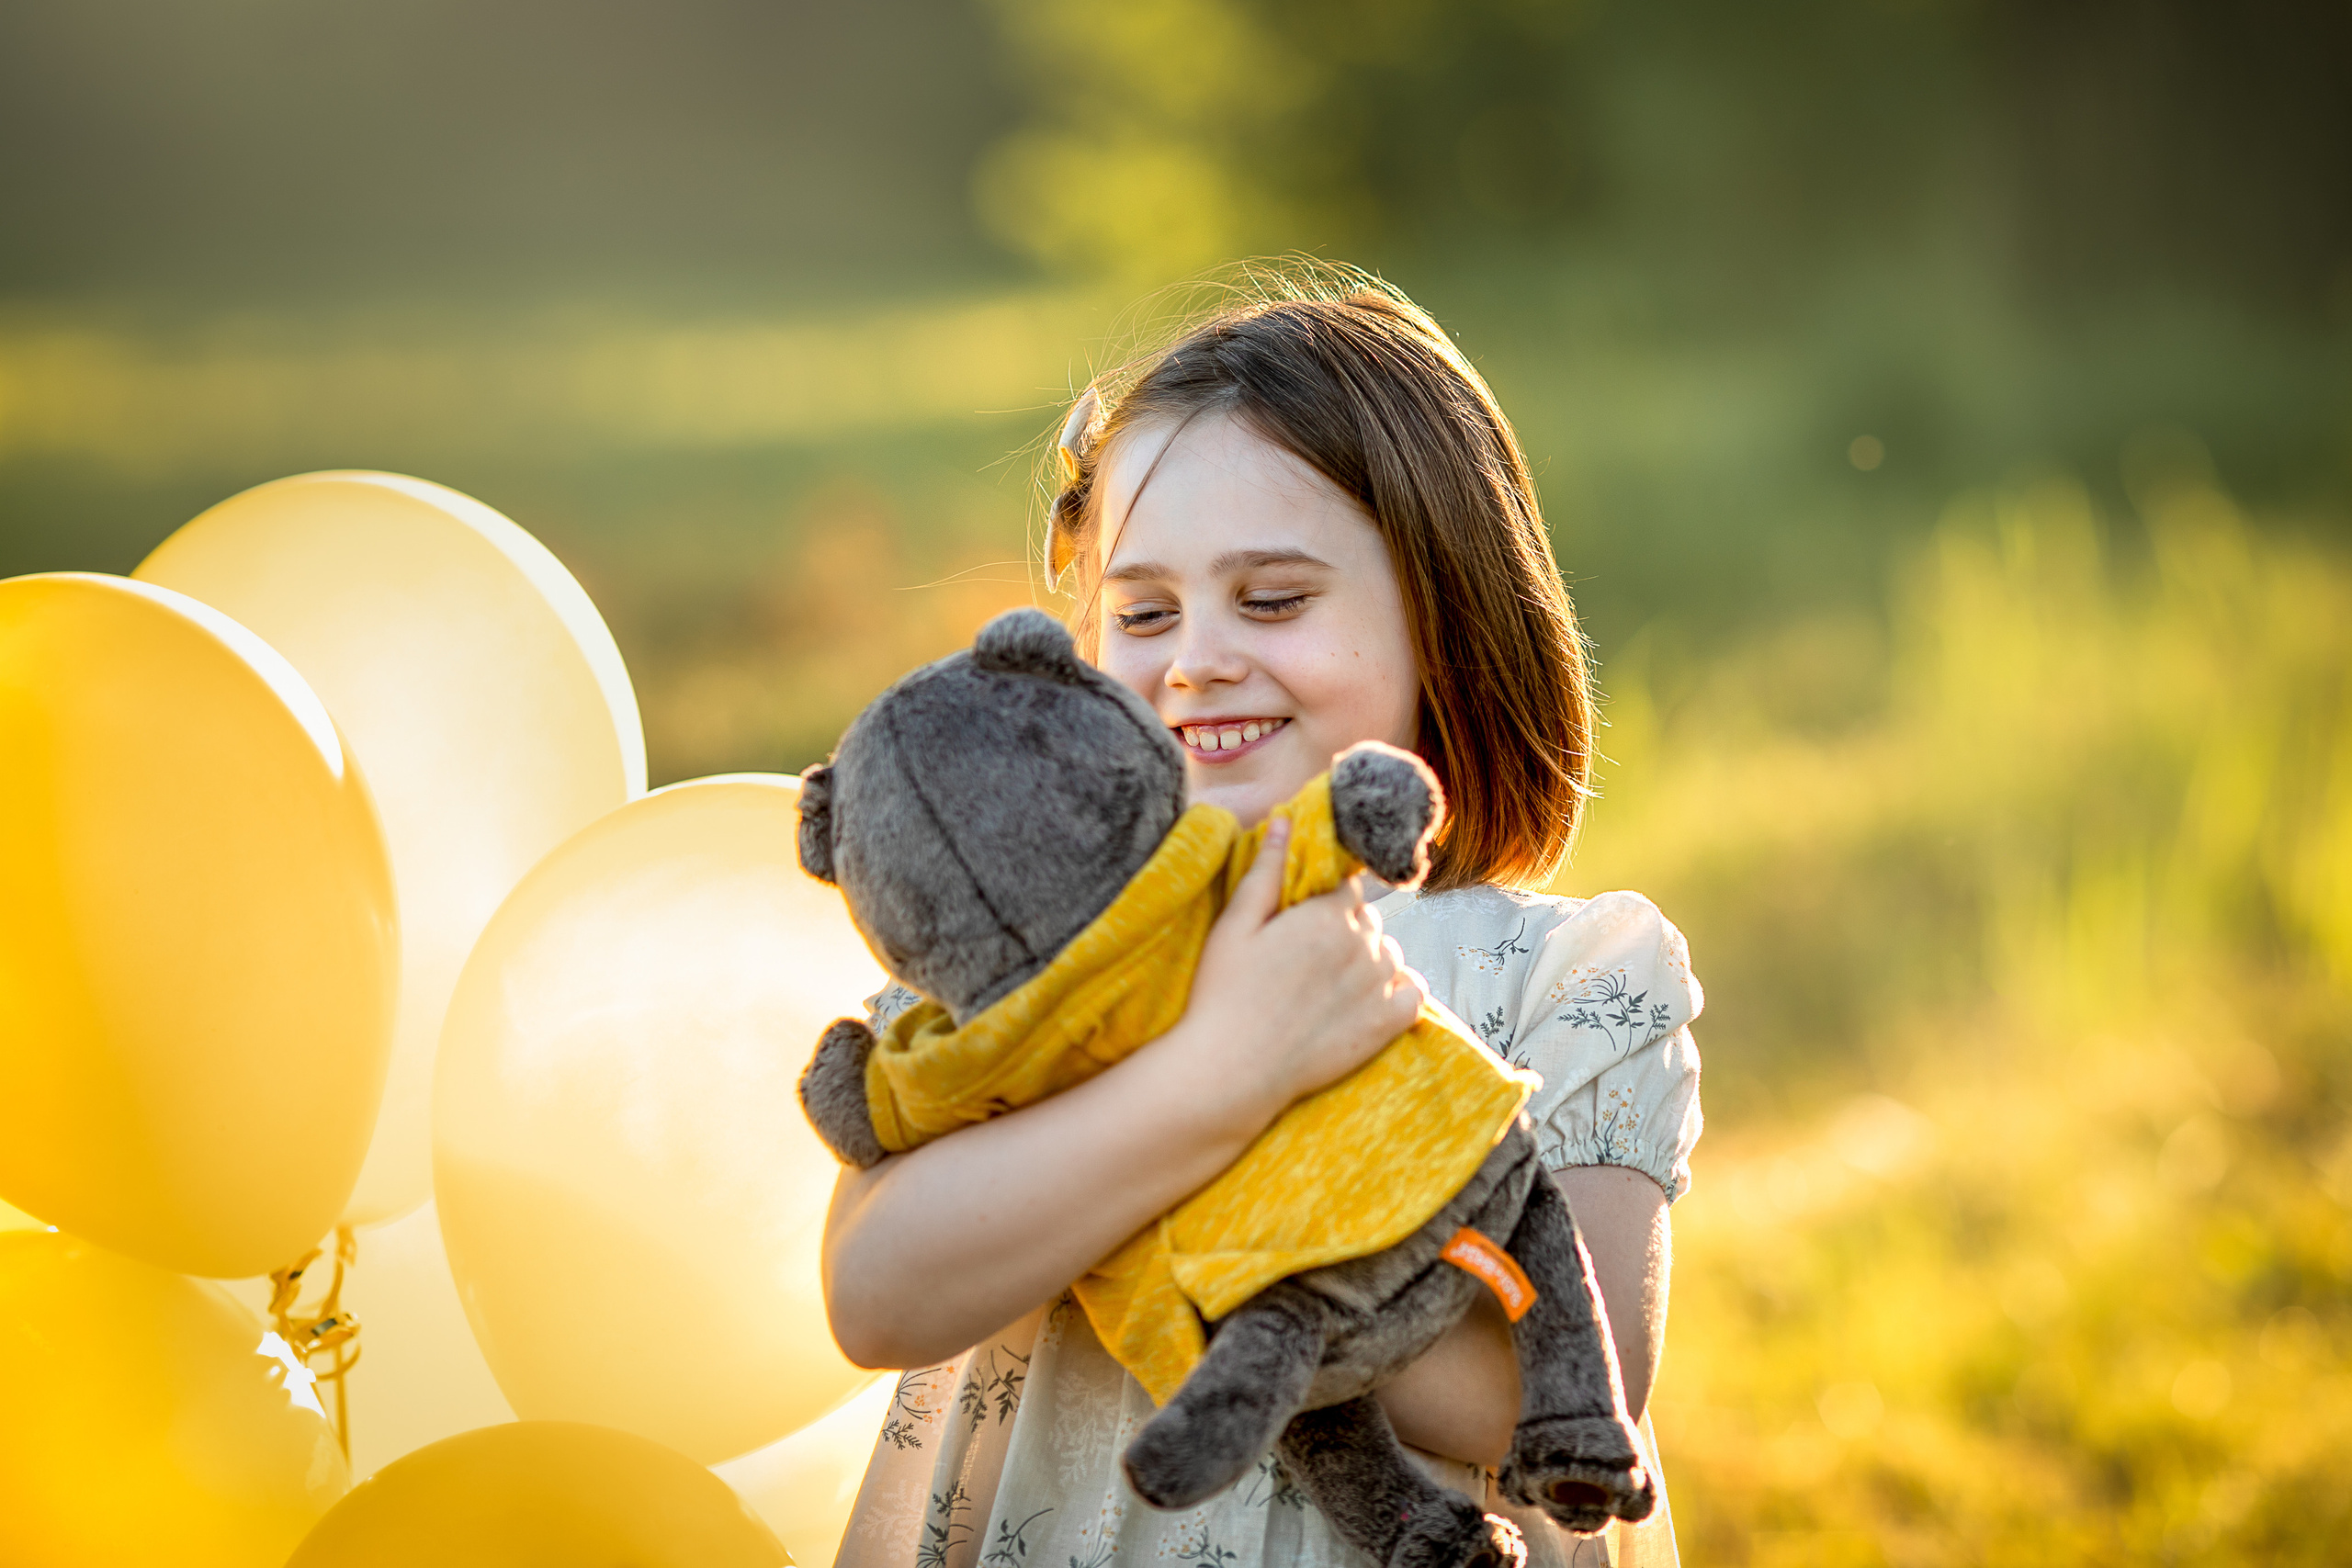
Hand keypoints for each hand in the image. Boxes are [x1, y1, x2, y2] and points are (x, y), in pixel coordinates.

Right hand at [1179, 818, 1428, 1131]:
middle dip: (1346, 928)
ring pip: (1391, 952)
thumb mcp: (1235, 925)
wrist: (1232, 1069)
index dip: (1326, 900)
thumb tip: (1286, 821)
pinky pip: (1414, 992)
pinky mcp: (1387, 1025)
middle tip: (1309, 957)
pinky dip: (1401, 990)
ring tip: (1332, 983)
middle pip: (1369, 919)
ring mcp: (1378, 985)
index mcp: (1325, 915)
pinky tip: (1373, 997)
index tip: (1305, 921)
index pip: (1346, 887)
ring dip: (1370, 959)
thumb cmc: (1223, 993)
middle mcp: (1361, 945)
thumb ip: (1266, 871)